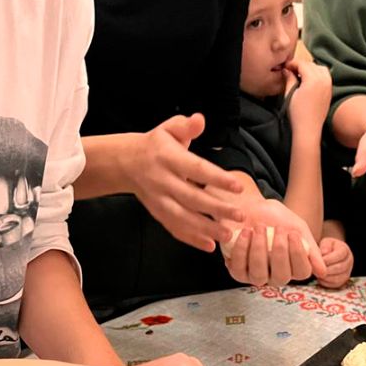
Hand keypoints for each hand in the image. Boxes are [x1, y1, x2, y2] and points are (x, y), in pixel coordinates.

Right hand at [128, 114, 245, 251]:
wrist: (125, 162)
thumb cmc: (156, 145)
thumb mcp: (168, 129)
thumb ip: (185, 126)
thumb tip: (200, 120)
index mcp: (168, 158)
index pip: (196, 169)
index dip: (217, 179)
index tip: (238, 186)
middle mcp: (163, 181)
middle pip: (192, 198)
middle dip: (217, 208)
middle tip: (240, 216)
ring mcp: (159, 200)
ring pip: (183, 218)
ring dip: (206, 229)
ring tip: (228, 234)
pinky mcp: (157, 213)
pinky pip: (174, 228)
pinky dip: (191, 239)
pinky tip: (209, 246)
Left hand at [223, 199, 327, 286]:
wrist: (250, 206)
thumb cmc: (276, 217)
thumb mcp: (297, 228)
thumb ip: (311, 249)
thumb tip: (323, 272)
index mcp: (294, 267)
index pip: (302, 272)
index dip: (298, 254)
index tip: (292, 233)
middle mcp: (276, 276)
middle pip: (282, 277)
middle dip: (279, 251)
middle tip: (277, 228)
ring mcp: (256, 276)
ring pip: (259, 275)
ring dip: (259, 250)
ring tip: (259, 228)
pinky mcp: (238, 272)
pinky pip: (239, 269)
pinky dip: (242, 250)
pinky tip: (245, 233)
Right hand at [285, 60, 331, 134]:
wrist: (308, 129)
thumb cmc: (297, 113)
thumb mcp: (290, 93)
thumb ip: (289, 78)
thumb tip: (287, 70)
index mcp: (313, 79)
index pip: (302, 64)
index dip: (292, 63)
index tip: (285, 66)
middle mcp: (323, 80)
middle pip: (311, 65)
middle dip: (301, 65)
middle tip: (290, 70)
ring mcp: (328, 86)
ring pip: (320, 69)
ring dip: (310, 69)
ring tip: (300, 75)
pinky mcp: (329, 92)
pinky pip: (325, 77)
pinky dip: (317, 75)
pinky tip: (308, 82)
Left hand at [315, 237, 352, 288]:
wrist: (329, 255)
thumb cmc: (327, 248)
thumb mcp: (326, 243)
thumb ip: (325, 246)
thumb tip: (324, 253)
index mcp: (345, 250)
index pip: (340, 255)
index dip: (329, 259)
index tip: (319, 261)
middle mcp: (349, 262)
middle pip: (340, 268)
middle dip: (326, 269)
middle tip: (315, 269)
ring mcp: (347, 272)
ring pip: (338, 278)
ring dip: (325, 277)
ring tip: (316, 273)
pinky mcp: (342, 281)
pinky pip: (334, 284)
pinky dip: (326, 282)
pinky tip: (319, 277)